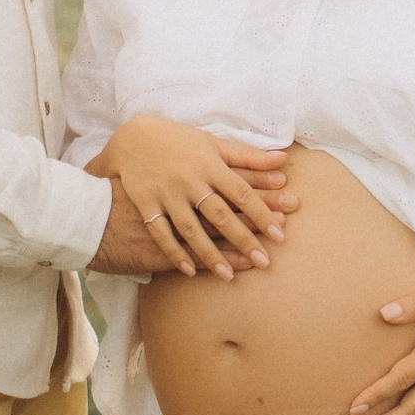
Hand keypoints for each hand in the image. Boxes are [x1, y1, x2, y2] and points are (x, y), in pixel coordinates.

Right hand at [91, 120, 296, 279]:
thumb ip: (248, 156)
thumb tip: (284, 159)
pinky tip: (190, 270)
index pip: (241, 191)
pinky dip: (174, 251)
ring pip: (192, 229)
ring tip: (229, 275)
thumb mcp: (212, 143)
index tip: (280, 232)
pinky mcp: (146, 204)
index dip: (262, 212)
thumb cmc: (178, 141)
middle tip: (265, 260)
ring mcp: (167, 193)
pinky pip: (161, 232)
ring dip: (211, 253)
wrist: (130, 139)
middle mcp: (190, 180)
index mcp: (209, 163)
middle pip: (220, 213)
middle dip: (243, 238)